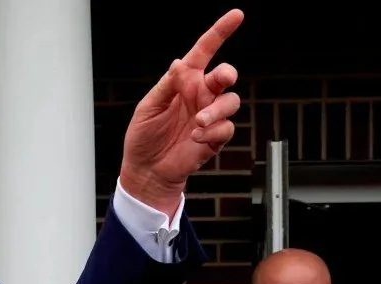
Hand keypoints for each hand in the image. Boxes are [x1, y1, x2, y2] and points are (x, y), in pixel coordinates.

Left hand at [120, 9, 243, 213]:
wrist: (146, 170)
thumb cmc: (144, 137)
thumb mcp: (148, 106)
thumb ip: (167, 85)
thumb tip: (179, 63)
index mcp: (185, 82)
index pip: (205, 51)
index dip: (220, 32)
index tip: (236, 15)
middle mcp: (201, 96)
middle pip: (225, 75)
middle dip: (227, 74)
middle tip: (220, 80)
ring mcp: (210, 116)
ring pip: (231, 102)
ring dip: (216, 110)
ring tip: (197, 122)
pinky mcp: (215, 138)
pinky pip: (226, 128)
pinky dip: (213, 131)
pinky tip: (195, 137)